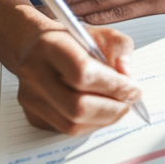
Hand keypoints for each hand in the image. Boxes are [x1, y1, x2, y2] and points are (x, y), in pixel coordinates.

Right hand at [13, 15, 142, 134]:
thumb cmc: (69, 41)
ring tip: (118, 106)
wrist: (34, 47)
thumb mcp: (99, 33)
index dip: (113, 85)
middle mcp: (34, 74)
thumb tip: (126, 77)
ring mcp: (30, 98)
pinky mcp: (33, 116)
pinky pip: (67, 130)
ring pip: (72, 125)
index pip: (82, 73)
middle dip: (112, 109)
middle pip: (77, 107)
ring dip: (104, 120)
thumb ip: (119, 49)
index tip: (134, 88)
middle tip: (129, 102)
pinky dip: (91, 124)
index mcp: (50, 46)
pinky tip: (100, 111)